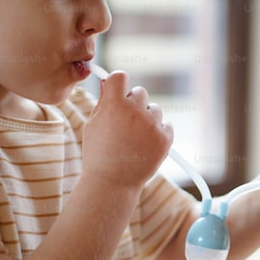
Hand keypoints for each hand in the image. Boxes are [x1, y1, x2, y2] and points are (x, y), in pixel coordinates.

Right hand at [82, 70, 172, 185]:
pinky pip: (166, 125)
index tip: (118, 92)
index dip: (119, 83)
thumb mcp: (93, 124)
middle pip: (140, 92)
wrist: (112, 182)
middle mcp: (135, 111)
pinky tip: (146, 145)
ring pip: (155, 109)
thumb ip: (103, 101)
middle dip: (134, 104)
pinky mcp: (165, 138)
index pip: (120, 76)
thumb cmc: (98, 154)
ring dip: (147, 119)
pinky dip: (159, 133)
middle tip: (125, 124)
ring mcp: (152, 125)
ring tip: (135, 138)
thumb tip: (109, 81)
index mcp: (114, 104)